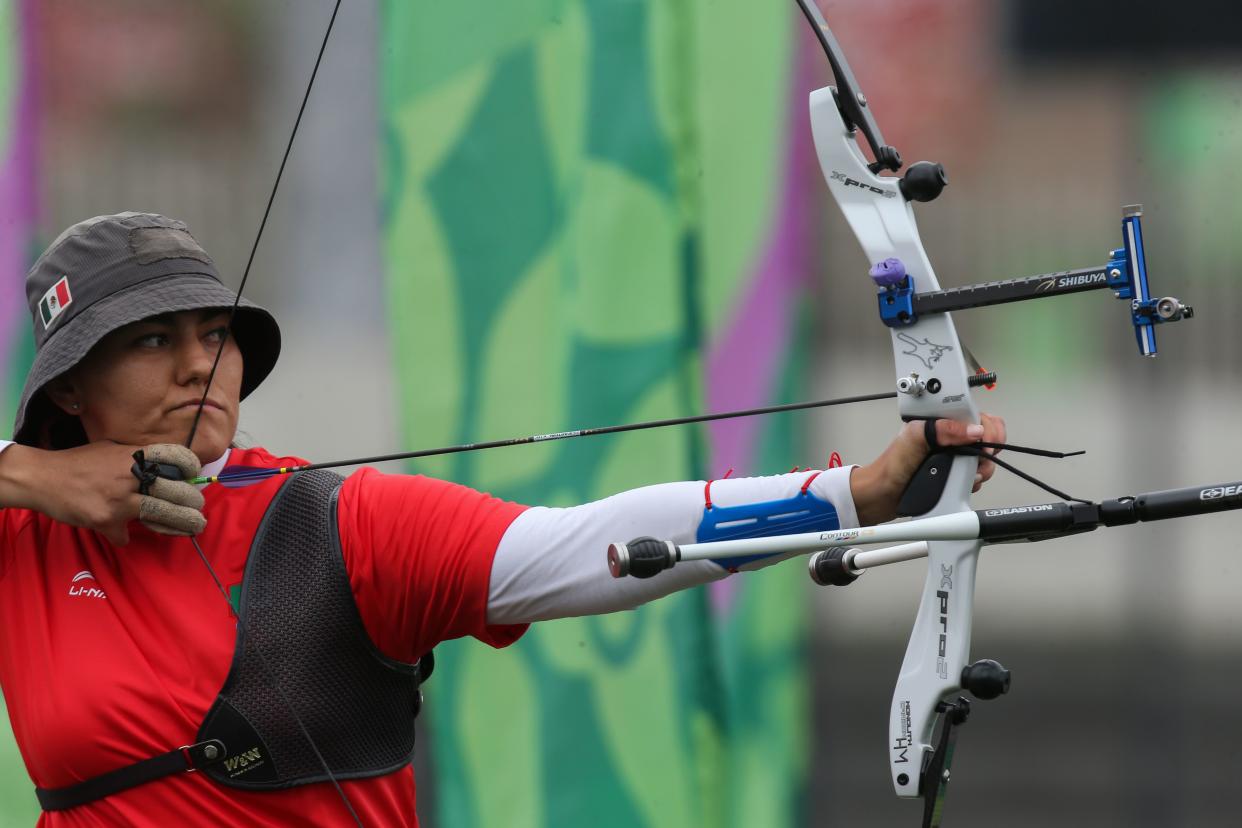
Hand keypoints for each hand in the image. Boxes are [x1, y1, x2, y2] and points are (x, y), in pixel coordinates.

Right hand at [0, 442, 205, 545]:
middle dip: (192, 501)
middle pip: (176, 489)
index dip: (190, 466)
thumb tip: (165, 471)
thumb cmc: (80, 463)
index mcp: (134, 454)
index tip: (195, 475)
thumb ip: (137, 459)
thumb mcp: (112, 450)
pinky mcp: (107, 518)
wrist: (43, 478)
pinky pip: (126, 534)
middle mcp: (130, 474)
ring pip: (163, 512)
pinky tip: (128, 538)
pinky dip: (126, 538)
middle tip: (198, 508)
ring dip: (184, 522)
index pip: (175, 455)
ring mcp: (120, 497)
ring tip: (195, 525)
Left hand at [849, 414, 1005, 525]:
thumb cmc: (890, 466)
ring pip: (985, 458)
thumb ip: (942, 429)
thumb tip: (973, 429)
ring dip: (981, 469)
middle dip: (988, 451)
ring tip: (964, 476)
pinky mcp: (955, 474)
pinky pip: (977, 475)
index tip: (984, 445)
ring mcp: (953, 456)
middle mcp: (949, 437)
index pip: (977, 416)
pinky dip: (975, 481)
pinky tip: (961, 485)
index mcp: (939, 421)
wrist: (881, 497)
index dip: (987, 429)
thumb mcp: (914, 440)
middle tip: (976, 462)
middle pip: (987, 436)